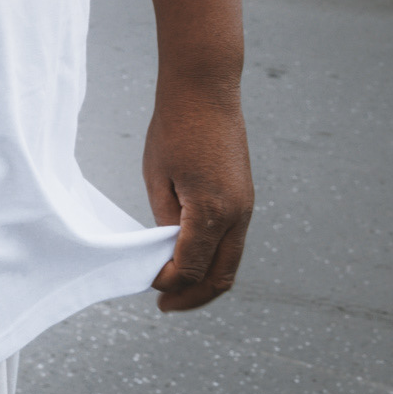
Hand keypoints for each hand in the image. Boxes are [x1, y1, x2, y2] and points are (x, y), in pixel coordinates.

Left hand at [143, 77, 253, 310]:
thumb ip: (165, 219)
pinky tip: (192, 259)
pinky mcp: (246, 198)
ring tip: (177, 289)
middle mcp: (236, 215)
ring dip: (206, 281)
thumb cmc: (175, 126)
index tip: (147, 284)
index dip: (167, 283)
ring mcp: (246, 207)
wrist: (206, 87)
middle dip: (193, 297)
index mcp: (211, 212)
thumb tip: (167, 250)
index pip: (189, 268)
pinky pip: (234, 242)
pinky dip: (215, 259)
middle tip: (166, 306)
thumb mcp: (157, 175)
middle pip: (220, 277)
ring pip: (231, 262)